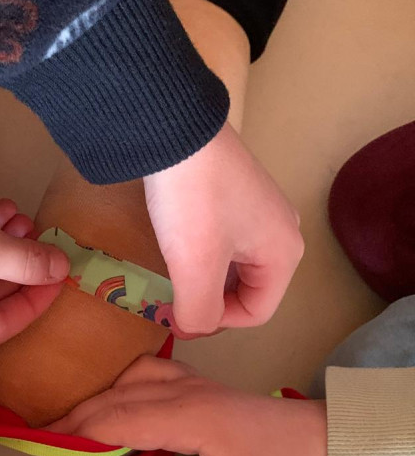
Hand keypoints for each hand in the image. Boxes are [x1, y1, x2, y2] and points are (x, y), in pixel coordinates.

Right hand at [53, 355, 326, 455]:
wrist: (323, 440)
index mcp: (189, 418)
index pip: (118, 420)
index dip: (78, 435)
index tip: (46, 452)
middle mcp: (184, 392)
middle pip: (114, 397)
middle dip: (74, 419)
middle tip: (41, 446)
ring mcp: (191, 384)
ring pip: (128, 379)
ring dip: (95, 400)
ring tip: (72, 430)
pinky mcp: (198, 385)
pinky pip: (146, 374)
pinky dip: (119, 387)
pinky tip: (113, 406)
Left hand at [143, 124, 303, 334]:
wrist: (176, 128)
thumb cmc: (193, 201)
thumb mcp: (195, 266)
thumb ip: (199, 312)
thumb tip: (193, 328)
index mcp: (284, 253)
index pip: (256, 313)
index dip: (216, 324)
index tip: (176, 317)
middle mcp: (282, 230)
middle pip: (248, 289)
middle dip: (210, 300)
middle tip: (172, 300)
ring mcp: (261, 207)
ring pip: (233, 264)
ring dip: (203, 276)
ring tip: (171, 274)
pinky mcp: (236, 191)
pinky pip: (224, 238)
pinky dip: (201, 251)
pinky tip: (176, 243)